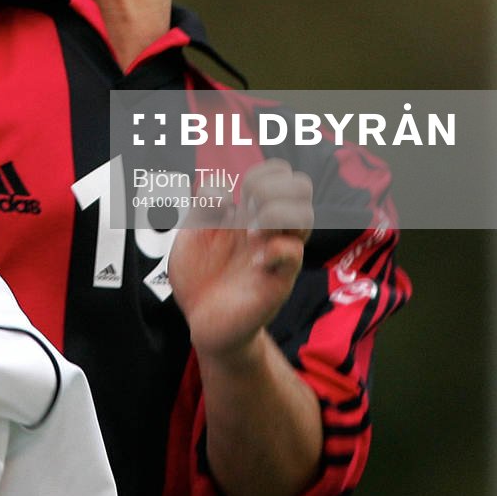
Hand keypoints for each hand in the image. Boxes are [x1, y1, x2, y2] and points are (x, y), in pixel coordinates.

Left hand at [168, 159, 313, 363]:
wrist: (202, 323)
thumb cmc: (200, 277)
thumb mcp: (192, 236)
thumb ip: (203, 208)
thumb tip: (223, 189)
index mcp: (250, 214)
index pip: (280, 176)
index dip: (265, 172)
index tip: (242, 190)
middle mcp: (270, 230)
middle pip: (301, 188)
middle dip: (274, 187)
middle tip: (250, 207)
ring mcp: (277, 254)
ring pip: (305, 217)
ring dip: (276, 214)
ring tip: (251, 233)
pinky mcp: (278, 281)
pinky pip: (294, 253)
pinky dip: (275, 249)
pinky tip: (255, 260)